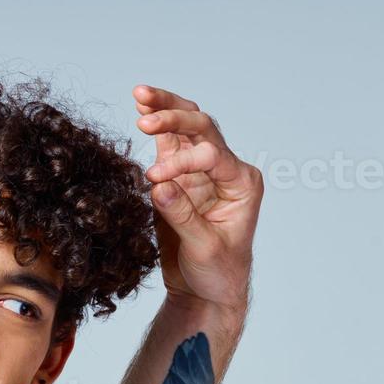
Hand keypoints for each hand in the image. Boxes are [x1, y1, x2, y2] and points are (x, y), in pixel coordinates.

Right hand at [134, 85, 261, 315]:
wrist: (207, 290)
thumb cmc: (218, 273)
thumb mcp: (204, 249)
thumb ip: (183, 216)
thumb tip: (159, 186)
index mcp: (242, 183)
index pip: (211, 155)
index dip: (182, 162)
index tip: (156, 179)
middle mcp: (225, 170)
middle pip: (202, 129)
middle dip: (174, 118)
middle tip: (146, 116)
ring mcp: (201, 170)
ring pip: (186, 128)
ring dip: (164, 109)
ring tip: (140, 93)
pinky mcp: (180, 175)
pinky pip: (168, 143)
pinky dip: (156, 125)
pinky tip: (141, 106)